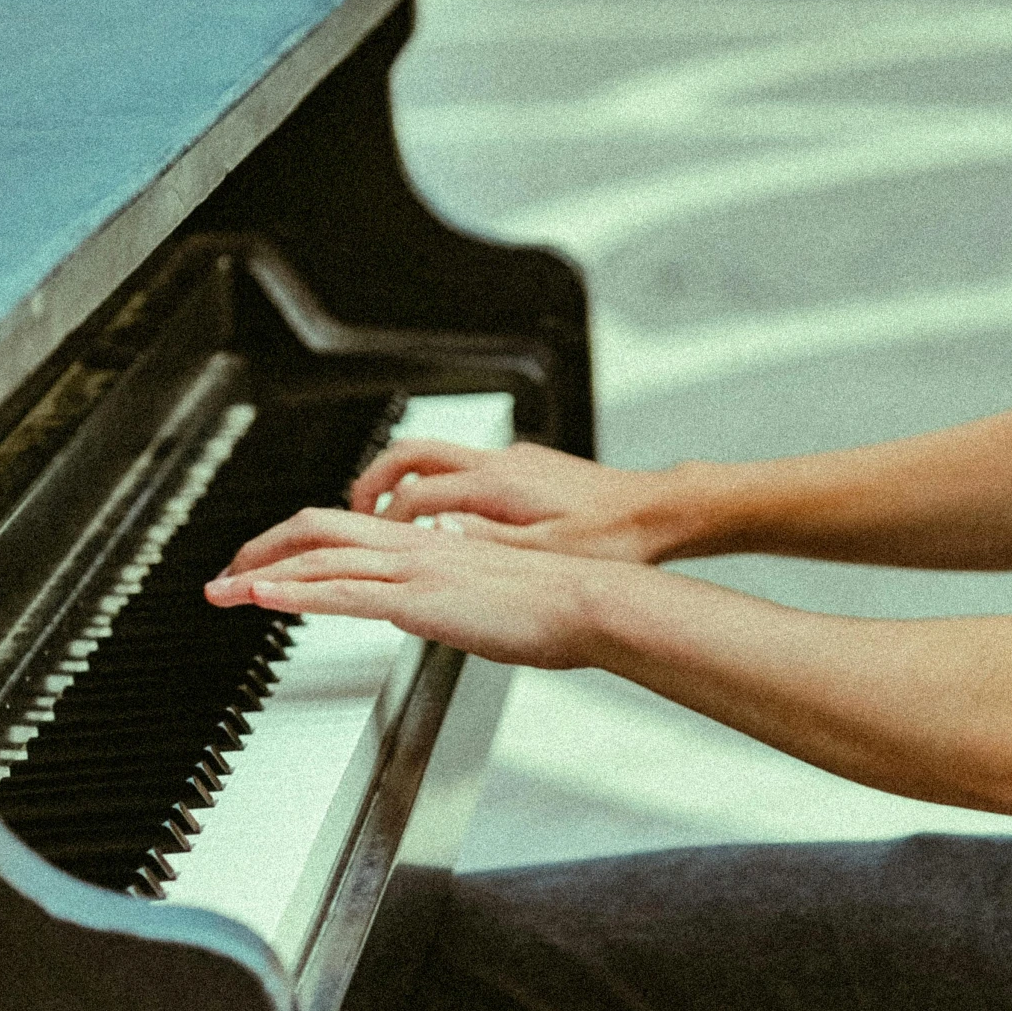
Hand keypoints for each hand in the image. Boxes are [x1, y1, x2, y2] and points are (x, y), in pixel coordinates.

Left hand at [206, 506, 609, 668]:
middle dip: (260, 551)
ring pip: (318, 557)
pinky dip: (294, 592)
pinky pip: (342, 590)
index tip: (263, 568)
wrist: (588, 601)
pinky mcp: (419, 600)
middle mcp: (411, 548)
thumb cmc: (553, 605)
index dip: (294, 546)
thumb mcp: (487, 594)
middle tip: (224, 576)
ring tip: (221, 589)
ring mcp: (412, 570)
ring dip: (261, 573)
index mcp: (426, 546)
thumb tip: (432, 605)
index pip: (344, 533)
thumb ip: (451, 595)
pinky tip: (261, 597)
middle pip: (315, 530)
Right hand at [348, 438, 669, 561]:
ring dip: (401, 481)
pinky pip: (463, 466)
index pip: (414, 495)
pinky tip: (442, 515)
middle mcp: (498, 463)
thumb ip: (484, 543)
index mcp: (495, 485)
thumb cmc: (612, 537)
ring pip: (435, 455)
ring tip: (385, 514)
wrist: (657, 512)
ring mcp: (511, 460)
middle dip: (371, 482)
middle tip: (354, 511)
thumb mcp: (544, 555)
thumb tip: (436, 534)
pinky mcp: (526, 467)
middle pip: (410, 455)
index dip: (383, 522)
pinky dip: (436, 485)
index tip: (367, 544)